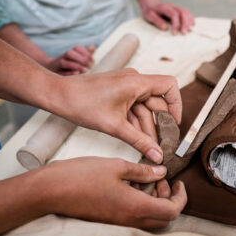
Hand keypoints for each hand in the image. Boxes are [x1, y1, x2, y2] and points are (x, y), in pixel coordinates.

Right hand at [42, 157, 186, 228]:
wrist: (50, 191)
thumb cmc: (81, 176)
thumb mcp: (117, 166)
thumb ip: (142, 171)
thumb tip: (161, 173)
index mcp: (135, 206)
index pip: (171, 211)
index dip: (180, 198)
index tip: (179, 183)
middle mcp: (129, 219)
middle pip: (162, 218)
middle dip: (167, 199)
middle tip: (160, 180)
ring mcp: (118, 222)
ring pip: (148, 218)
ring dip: (153, 200)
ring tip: (144, 178)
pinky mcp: (108, 219)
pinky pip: (133, 215)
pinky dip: (139, 202)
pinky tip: (129, 183)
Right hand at [47, 45, 95, 74]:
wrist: (53, 68)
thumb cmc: (71, 63)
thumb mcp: (79, 57)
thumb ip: (87, 53)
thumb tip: (93, 47)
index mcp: (71, 51)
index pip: (77, 48)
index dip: (86, 53)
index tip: (93, 61)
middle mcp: (64, 57)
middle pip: (70, 54)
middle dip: (82, 60)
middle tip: (90, 66)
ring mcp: (59, 64)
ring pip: (64, 63)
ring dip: (75, 66)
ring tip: (84, 70)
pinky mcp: (56, 72)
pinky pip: (61, 72)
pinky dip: (69, 73)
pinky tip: (77, 73)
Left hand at [54, 68, 181, 163]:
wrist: (58, 96)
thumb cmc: (82, 104)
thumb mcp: (114, 126)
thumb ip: (139, 141)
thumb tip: (157, 155)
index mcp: (137, 82)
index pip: (170, 86)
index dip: (177, 105)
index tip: (174, 124)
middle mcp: (134, 81)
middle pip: (157, 102)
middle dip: (159, 125)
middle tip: (161, 145)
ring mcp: (126, 86)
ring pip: (144, 108)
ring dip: (147, 127)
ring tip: (148, 148)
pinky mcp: (118, 93)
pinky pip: (134, 107)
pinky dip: (136, 122)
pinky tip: (137, 140)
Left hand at [137, 0, 194, 34]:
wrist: (150, 3)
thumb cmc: (149, 11)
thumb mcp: (149, 16)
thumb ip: (157, 21)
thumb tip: (165, 28)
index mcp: (165, 7)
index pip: (174, 14)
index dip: (176, 24)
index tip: (174, 33)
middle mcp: (172, 6)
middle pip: (183, 12)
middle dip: (185, 23)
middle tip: (184, 33)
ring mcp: (176, 7)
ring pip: (186, 12)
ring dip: (189, 21)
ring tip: (189, 30)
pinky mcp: (178, 9)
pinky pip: (187, 12)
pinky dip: (190, 18)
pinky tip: (192, 24)